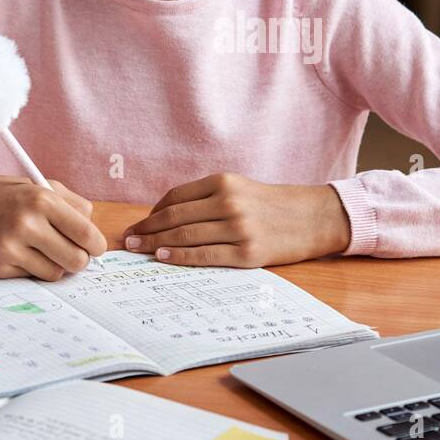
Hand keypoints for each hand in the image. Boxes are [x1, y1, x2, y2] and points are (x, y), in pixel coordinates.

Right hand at [0, 170, 107, 280]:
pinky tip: (21, 252)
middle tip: (73, 253)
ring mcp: (10, 248)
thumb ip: (72, 205)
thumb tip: (94, 234)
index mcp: (42, 200)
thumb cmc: (3, 194)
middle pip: (76, 260)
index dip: (96, 245)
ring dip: (56, 265)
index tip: (95, 247)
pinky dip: (32, 268)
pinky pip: (32, 277)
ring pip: (56, 273)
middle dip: (80, 259)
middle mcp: (26, 224)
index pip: (86, 233)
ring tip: (44, 250)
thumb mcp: (38, 185)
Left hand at [121, 172, 351, 267]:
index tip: (137, 224)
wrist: (312, 218)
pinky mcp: (247, 252)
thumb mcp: (240, 189)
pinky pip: (204, 255)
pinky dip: (179, 256)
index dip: (152, 213)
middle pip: (175, 217)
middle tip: (127, 240)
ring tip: (138, 250)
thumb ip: (207, 198)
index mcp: (224, 182)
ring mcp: (238, 228)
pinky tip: (162, 257)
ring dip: (155, 244)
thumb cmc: (271, 205)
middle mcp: (229, 202)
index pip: (175, 198)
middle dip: (145, 229)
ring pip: (185, 236)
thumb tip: (165, 216)